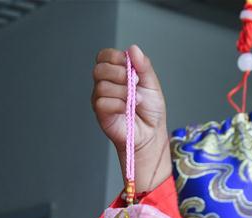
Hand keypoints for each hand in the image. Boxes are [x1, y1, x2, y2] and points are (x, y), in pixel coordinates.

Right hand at [92, 45, 171, 193]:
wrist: (151, 134)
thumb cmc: (150, 111)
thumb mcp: (152, 84)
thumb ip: (143, 66)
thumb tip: (133, 49)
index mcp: (115, 73)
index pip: (105, 56)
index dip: (116, 57)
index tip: (131, 67)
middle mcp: (105, 85)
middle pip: (100, 68)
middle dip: (119, 73)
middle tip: (134, 83)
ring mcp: (101, 100)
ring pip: (102, 86)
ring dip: (123, 91)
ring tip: (135, 100)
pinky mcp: (101, 114)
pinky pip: (102, 102)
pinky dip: (118, 104)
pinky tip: (127, 109)